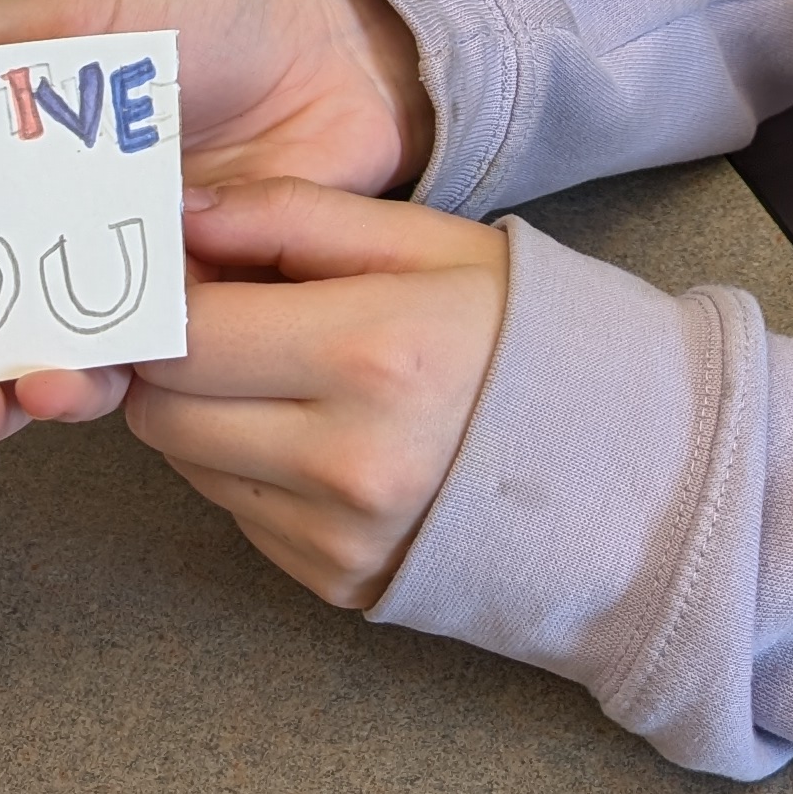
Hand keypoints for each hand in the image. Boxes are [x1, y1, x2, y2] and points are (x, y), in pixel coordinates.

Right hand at [0, 0, 440, 470]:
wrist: (348, 45)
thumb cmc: (216, 17)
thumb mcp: (77, 16)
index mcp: (0, 173)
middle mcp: (48, 244)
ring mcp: (116, 286)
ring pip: (32, 365)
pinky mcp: (191, 316)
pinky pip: (136, 363)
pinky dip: (102, 376)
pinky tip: (78, 373)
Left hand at [133, 181, 508, 608]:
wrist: (628, 469)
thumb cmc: (527, 338)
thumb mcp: (430, 243)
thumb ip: (295, 216)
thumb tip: (181, 214)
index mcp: (374, 353)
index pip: (187, 336)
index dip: (164, 300)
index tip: (184, 278)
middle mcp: (347, 459)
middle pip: (164, 411)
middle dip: (174, 361)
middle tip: (227, 325)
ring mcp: (339, 533)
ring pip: (187, 465)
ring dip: (208, 414)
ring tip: (287, 378)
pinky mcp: (333, 579)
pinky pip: (236, 511)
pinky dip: (250, 468)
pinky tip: (318, 437)